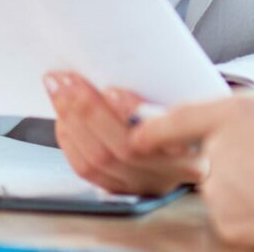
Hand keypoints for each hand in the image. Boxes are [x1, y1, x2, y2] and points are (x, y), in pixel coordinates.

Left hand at [44, 72, 206, 196]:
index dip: (134, 113)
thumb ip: (158, 89)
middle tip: (66, 80)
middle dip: (89, 110)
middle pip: (125, 148)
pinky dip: (69, 141)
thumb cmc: (183, 113)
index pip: (167, 132)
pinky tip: (62, 118)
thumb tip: (109, 63)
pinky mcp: (122, 190)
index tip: (111, 90)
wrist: (191, 145)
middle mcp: (173, 171)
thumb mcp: (182, 97)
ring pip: (100, 160)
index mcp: (196, 144)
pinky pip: (87, 170)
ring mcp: (146, 184)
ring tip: (58, 90)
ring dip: (72, 121)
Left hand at [131, 92, 253, 251]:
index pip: (179, 117)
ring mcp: (223, 192)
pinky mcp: (231, 227)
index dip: (154, 125)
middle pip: (212, 158)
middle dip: (242, 164)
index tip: (138, 133)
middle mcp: (221, 151)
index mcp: (239, 112)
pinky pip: (237, 219)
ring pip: (226, 191)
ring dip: (251, 191)